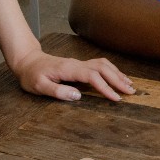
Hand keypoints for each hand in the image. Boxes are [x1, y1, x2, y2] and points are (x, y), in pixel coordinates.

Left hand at [8, 48, 134, 101]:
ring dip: (117, 74)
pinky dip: (112, 70)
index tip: (116, 98)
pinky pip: (100, 65)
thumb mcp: (39, 86)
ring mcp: (79, 63)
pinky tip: (117, 77)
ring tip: (129, 85)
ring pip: (104, 65)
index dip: (105, 87)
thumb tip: (77, 96)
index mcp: (69, 70)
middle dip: (118, 80)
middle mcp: (77, 64)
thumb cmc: (32, 75)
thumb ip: (57, 91)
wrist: (28, 61)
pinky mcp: (80, 65)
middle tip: (131, 92)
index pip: (92, 77)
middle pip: (103, 68)